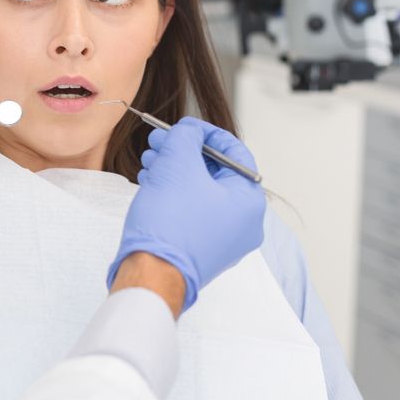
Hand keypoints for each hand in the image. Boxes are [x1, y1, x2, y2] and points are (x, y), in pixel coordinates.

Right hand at [106, 117, 265, 311]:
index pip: (235, 153)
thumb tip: (189, 131)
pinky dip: (173, 193)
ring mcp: (223, 239)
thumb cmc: (170, 223)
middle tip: (159, 143)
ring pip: (200, 191)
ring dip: (174, 171)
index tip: (183, 127)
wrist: (151, 272)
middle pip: (215, 172)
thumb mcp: (178, 163)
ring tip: (149, 162)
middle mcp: (243, 223)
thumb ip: (187, 136)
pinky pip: (192, 211)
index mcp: (249, 201)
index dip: (206, 133)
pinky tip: (151, 184)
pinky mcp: (201, 249)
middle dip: (184, 152)